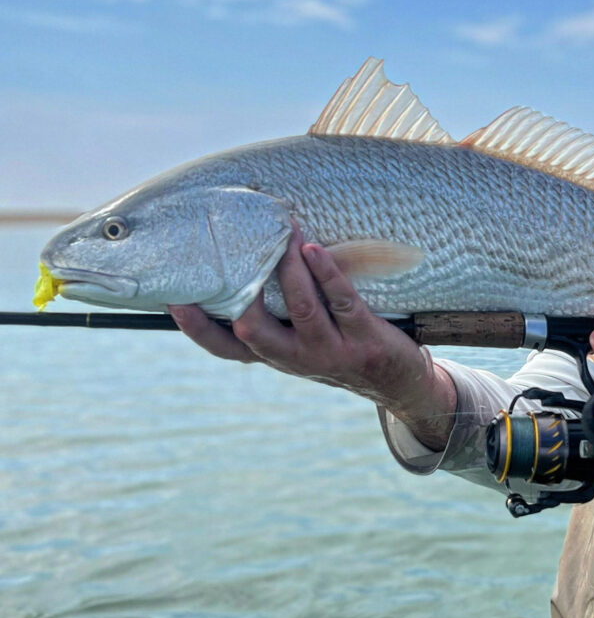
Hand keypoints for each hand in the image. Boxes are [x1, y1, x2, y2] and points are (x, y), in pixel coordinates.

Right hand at [168, 226, 456, 449]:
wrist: (397, 381)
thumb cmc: (341, 346)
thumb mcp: (301, 341)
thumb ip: (276, 316)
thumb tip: (242, 264)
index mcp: (276, 356)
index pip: (226, 349)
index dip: (196, 328)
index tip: (173, 299)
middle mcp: (297, 358)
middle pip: (255, 332)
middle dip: (242, 292)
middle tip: (232, 253)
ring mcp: (331, 350)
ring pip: (301, 309)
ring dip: (290, 269)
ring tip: (284, 236)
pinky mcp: (364, 338)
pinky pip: (341, 301)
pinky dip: (326, 273)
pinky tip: (314, 249)